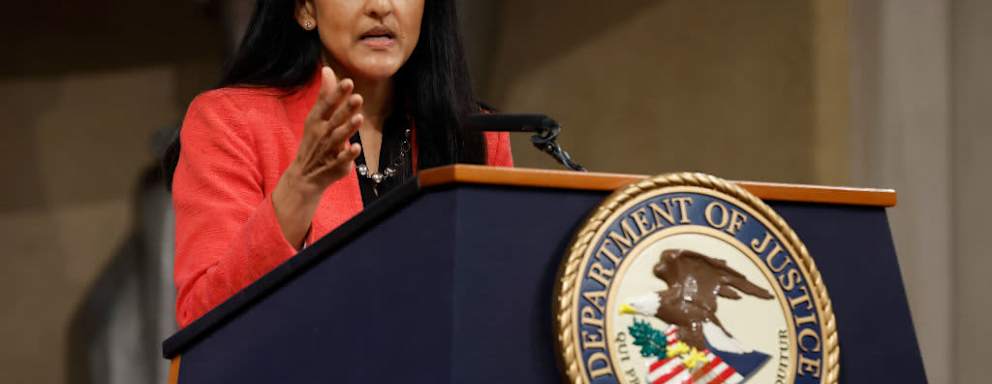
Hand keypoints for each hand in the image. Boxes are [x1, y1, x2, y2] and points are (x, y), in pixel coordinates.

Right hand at [291, 66, 363, 193]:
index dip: (337, 94)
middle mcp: (322, 133)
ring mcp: (328, 150)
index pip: (327, 105)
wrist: (304, 175)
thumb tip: (327, 69)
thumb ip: (324, 94)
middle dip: (346, 109)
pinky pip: (341, 160)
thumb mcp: (316, 117)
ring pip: (339, 138)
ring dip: (348, 128)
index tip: (348, 81)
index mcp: (317, 120)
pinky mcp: (335, 165)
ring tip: (359, 118)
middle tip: (358, 97)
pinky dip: (348, 154)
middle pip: (335, 120)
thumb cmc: (314, 140)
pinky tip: (357, 147)